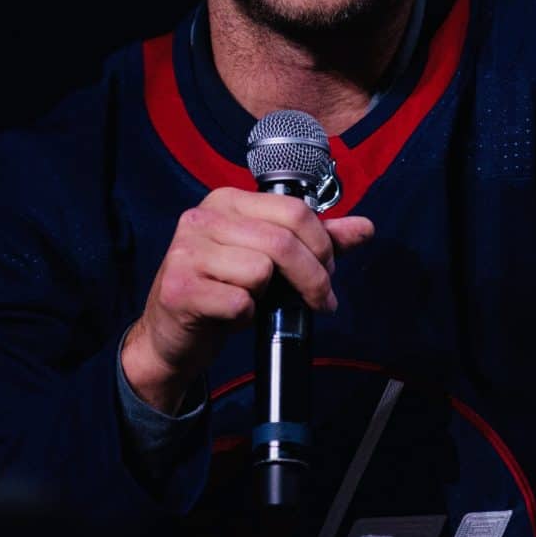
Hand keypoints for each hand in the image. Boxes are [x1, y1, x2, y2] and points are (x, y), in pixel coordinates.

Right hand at [121, 187, 374, 412]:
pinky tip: (231, 315)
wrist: (171, 336)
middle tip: (317, 299)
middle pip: (283, 241)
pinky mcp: (180, 289)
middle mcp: (202, 217)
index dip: (323, 245)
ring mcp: (187, 252)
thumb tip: (364, 228)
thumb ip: (315, 240)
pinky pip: (239, 302)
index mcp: (227, 201)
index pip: (294, 210)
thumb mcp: (267, 258)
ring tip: (255, 301)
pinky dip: (245, 316)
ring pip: (262, 271)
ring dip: (269, 296)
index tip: (328, 271)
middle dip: (313, 277)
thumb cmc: (222, 289)